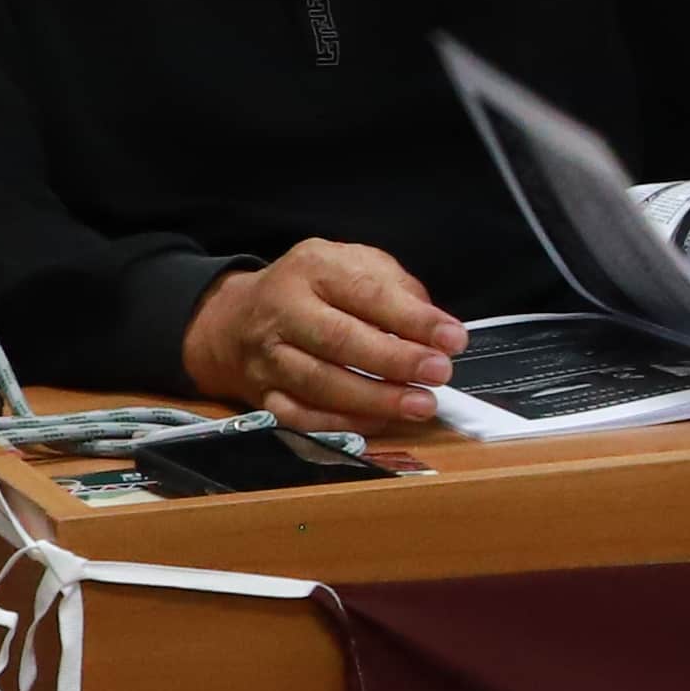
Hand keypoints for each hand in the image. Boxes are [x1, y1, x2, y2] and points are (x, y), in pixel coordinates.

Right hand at [183, 238, 463, 429]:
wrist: (236, 318)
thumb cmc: (316, 290)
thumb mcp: (355, 265)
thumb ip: (397, 290)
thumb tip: (435, 330)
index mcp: (313, 269)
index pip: (367, 293)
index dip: (413, 319)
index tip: (453, 339)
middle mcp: (283, 310)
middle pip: (338, 340)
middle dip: (394, 360)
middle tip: (439, 374)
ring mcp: (267, 356)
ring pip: (318, 383)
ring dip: (374, 399)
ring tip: (420, 405)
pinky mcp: (260, 394)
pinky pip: (298, 417)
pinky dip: (340, 425)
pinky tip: (379, 422)